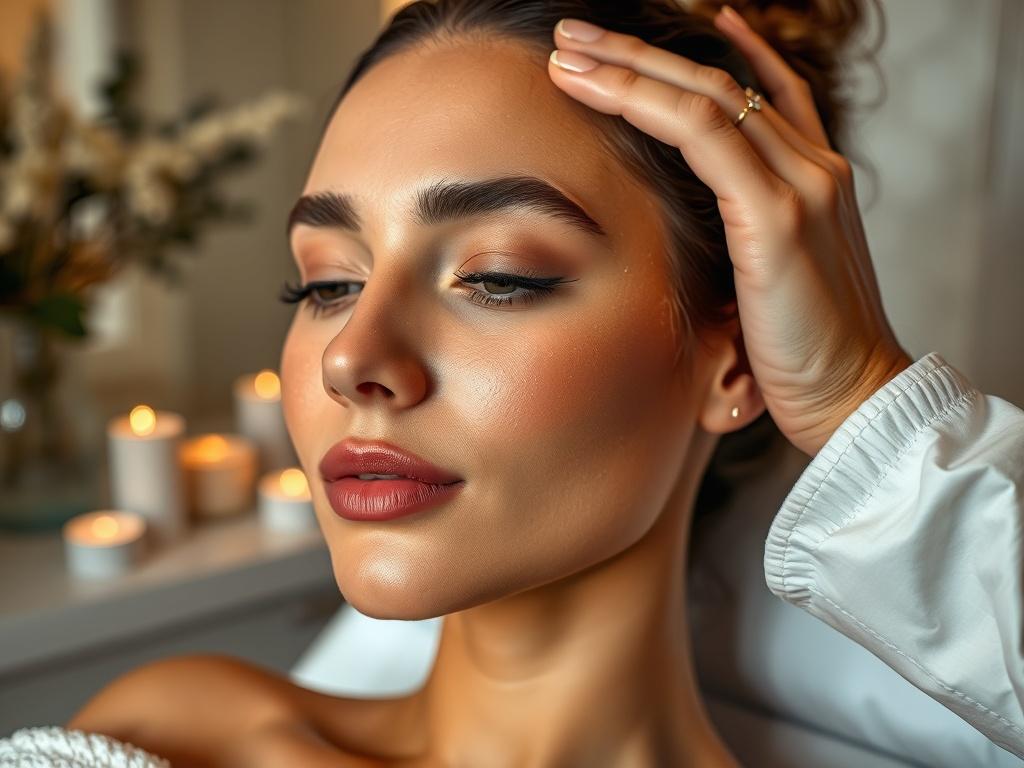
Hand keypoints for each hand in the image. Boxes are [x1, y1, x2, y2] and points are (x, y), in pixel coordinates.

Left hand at [547, 11, 912, 456]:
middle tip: (576, 33)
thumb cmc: (802, 354)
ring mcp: (802, 185)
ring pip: (705, 97)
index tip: (630, 50)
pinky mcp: (779, 216)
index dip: (689, 66)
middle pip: (718, 83)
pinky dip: (647, 103)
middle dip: (640, 52)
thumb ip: (740, 242)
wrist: (852, 399)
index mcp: (813, 180)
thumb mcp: (768, 282)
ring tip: (568, 49)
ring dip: (628, 68)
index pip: (751, 96)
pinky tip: (605, 83)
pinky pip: (703, 135)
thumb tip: (685, 237)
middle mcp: (814, 167)